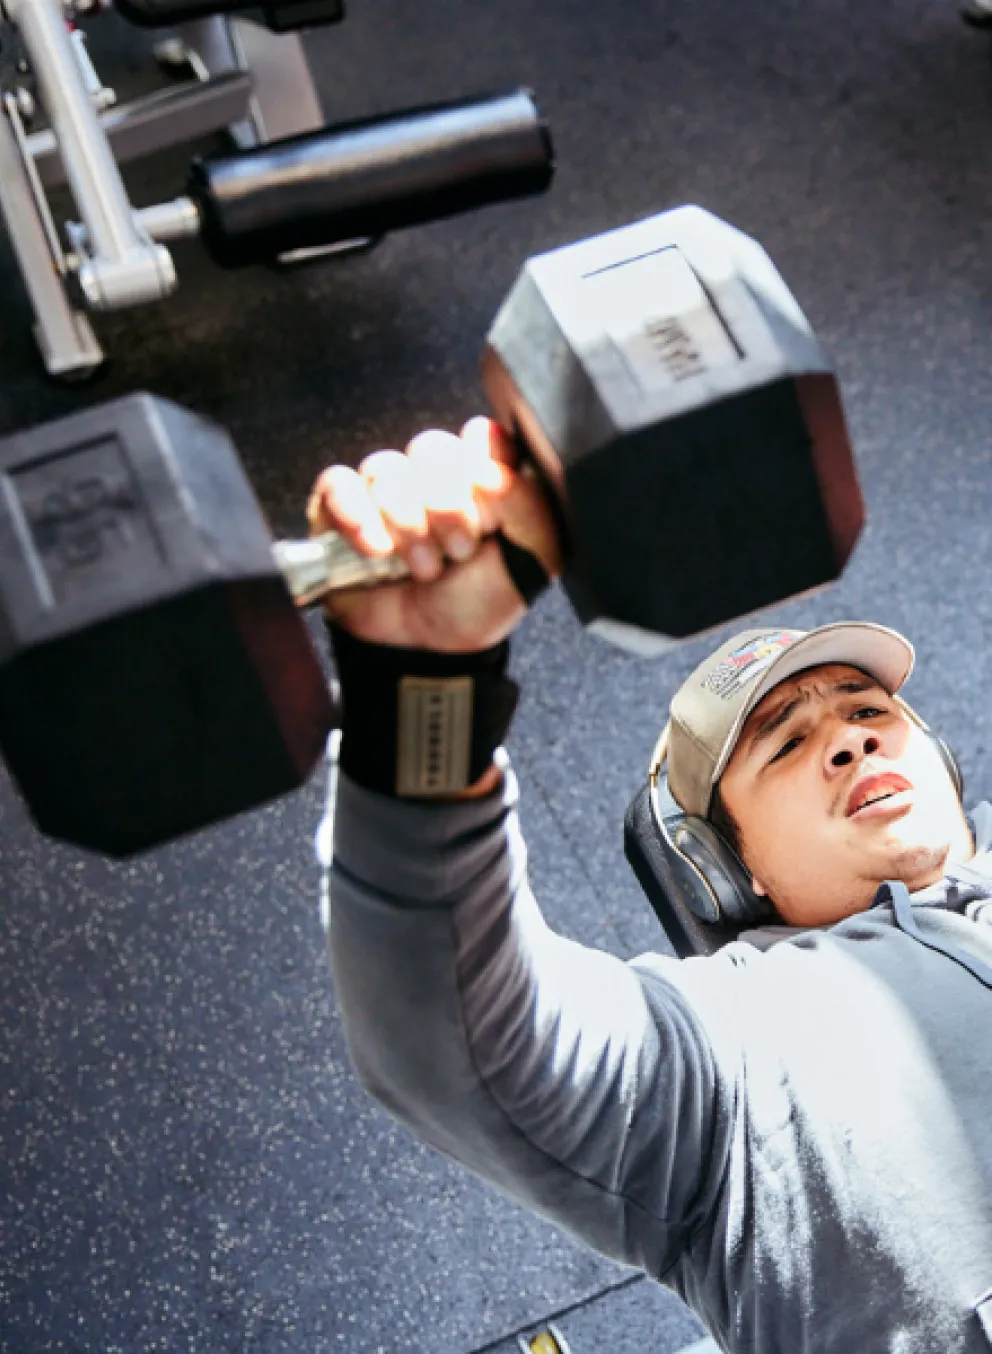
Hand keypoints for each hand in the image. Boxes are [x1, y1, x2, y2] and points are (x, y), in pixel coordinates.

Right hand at [306, 418, 561, 652]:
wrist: (428, 649)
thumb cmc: (478, 601)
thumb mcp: (533, 561)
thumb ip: (530, 507)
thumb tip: (489, 471)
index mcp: (482, 475)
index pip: (483, 436)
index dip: (484, 474)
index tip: (491, 519)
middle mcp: (433, 474)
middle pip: (432, 448)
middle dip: (447, 507)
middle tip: (457, 552)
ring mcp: (384, 488)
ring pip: (387, 470)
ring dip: (407, 525)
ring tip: (422, 568)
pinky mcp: (340, 508)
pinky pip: (339, 486)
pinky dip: (357, 518)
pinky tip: (375, 550)